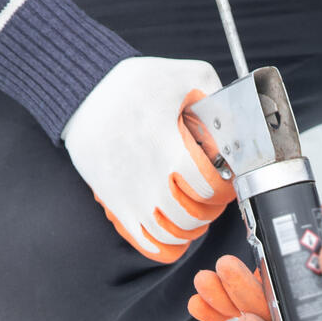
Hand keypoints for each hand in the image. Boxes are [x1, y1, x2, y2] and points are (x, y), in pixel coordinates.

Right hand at [62, 56, 235, 261]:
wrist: (84, 93)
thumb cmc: (134, 84)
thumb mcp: (184, 75)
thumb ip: (217, 95)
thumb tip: (237, 120)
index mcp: (168, 147)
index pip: (209, 188)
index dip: (225, 188)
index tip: (226, 179)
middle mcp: (147, 178)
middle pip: (193, 217)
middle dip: (211, 209)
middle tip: (212, 195)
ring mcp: (129, 195)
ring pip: (171, 236)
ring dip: (190, 228)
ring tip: (194, 210)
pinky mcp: (114, 204)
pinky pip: (146, 244)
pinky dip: (166, 245)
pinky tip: (174, 229)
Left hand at [186, 189, 321, 320]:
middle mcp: (301, 320)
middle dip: (241, 303)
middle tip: (226, 271)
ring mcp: (280, 308)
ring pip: (248, 316)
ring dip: (222, 302)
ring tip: (205, 280)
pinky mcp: (263, 293)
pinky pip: (236, 308)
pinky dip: (215, 306)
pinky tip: (198, 301)